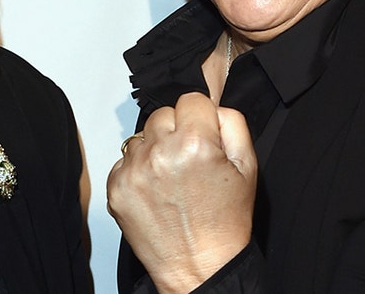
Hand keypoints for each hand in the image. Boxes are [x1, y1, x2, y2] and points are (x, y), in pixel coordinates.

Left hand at [107, 92, 256, 292]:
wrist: (198, 266)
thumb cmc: (224, 222)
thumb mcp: (247, 167)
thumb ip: (232, 123)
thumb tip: (211, 106)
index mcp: (195, 142)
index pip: (190, 99)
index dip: (201, 118)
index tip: (203, 136)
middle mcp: (159, 152)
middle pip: (163, 114)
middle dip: (176, 131)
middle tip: (189, 161)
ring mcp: (133, 170)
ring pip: (142, 136)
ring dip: (155, 150)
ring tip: (172, 179)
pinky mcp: (116, 187)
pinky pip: (125, 160)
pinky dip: (138, 170)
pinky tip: (156, 190)